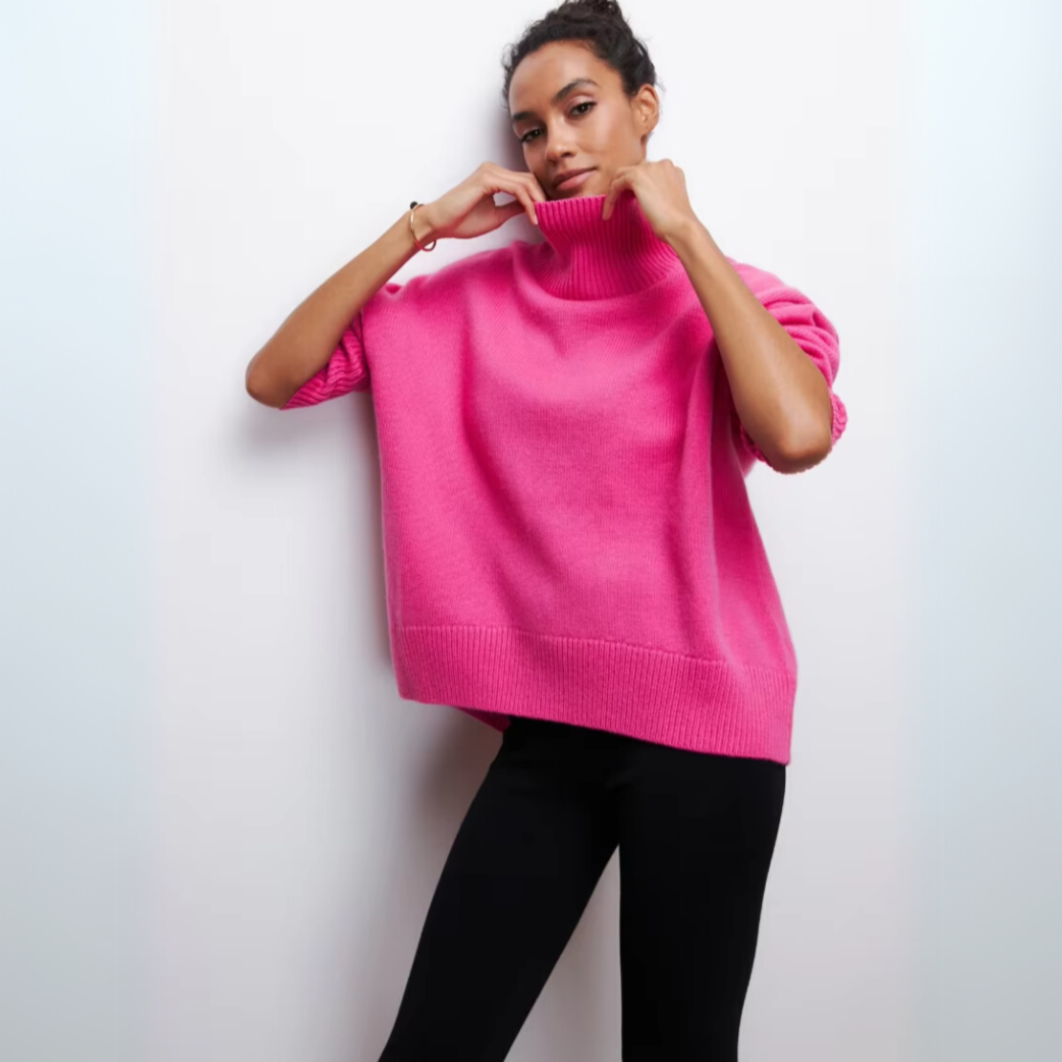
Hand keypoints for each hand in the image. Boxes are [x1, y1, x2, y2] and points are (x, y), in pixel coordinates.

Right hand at [421, 163, 547, 240]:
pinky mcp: (487, 179)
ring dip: (538, 201)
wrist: (440, 223)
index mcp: (495, 177)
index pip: (525, 183)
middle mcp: (493, 170)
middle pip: (529, 179)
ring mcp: (490, 172)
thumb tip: (533, 207)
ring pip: (525, 183)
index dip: (539, 198)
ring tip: (543, 219)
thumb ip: (514, 208)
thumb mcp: (497, 215)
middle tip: (552, 216)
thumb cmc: (462, 221)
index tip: (549, 215)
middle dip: (542, 198)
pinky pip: (516, 189)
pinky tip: (533, 217)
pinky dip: (528, 203)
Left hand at [600, 159, 699, 242]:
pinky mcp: (636, 177)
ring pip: (622, 175)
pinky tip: (607, 214)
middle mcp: (661, 164)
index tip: (630, 201)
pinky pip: (615, 185)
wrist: (680, 226)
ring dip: (614, 191)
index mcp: (671, 170)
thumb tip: (644, 197)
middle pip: (634, 170)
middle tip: (618, 203)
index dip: (637, 186)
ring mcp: (649, 168)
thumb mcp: (668, 201)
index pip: (647, 172)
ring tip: (610, 209)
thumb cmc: (677, 222)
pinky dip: (610, 199)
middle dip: (625, 186)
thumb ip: (657, 192)